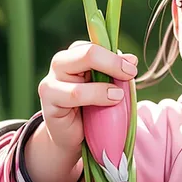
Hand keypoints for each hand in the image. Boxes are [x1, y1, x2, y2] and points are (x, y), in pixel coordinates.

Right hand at [38, 41, 137, 155]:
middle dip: (113, 62)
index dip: (116, 55)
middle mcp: (61, 64)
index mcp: (75, 55)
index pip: (95, 45)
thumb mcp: (108, 88)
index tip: (132, 67)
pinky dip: (95, 97)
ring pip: (79, 76)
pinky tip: (109, 102)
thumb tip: (132, 59)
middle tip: (131, 73)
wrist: (73, 136)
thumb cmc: (93, 109)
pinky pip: (74, 95)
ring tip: (119, 96)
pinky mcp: (49, 101)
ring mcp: (51, 81)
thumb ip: (117, 73)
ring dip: (104, 87)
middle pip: (87, 53)